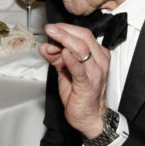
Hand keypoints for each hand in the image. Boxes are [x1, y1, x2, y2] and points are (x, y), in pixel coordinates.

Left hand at [40, 23, 108, 138]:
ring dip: (64, 41)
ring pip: (82, 49)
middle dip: (64, 31)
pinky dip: (71, 60)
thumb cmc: (80, 94)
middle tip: (50, 28)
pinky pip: (80, 69)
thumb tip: (45, 45)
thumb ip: (55, 57)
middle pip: (84, 37)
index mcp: (97, 55)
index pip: (83, 34)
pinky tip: (63, 53)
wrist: (88, 117)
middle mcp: (99, 61)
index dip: (66, 30)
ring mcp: (95, 73)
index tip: (52, 29)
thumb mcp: (65, 71)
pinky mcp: (88, 85)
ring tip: (52, 36)